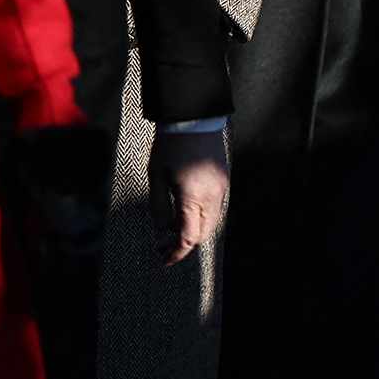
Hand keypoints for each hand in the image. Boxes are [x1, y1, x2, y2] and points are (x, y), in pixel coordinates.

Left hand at [147, 129, 227, 265]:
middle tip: (163, 246)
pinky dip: (200, 217)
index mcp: (193, 198)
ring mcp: (221, 190)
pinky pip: (214, 208)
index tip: (164, 260)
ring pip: (210, 223)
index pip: (187, 237)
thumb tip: (161, 228)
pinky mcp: (223, 181)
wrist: (192, 118)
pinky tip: (183, 211)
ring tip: (170, 228)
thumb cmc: (170, 145)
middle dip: (184, 244)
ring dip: (193, 230)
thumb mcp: (156, 176)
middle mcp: (212, 198)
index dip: (176, 252)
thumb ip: (158, 205)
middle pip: (202, 234)